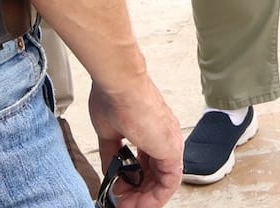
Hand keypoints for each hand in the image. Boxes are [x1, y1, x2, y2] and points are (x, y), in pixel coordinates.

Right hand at [87, 78, 182, 207]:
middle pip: (156, 175)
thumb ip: (112, 152)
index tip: (119, 188)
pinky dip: (155, 197)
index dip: (134, 179)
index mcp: (153, 130)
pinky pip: (169, 183)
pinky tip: (139, 204)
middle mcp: (165, 137)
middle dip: (137, 193)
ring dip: (144, 198)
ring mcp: (170, 143)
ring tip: (125, 205)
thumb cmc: (114, 97)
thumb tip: (109, 168)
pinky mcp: (171, 150)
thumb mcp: (109, 132)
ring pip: (164, 181)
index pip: (149, 162)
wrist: (119, 83)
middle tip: (121, 202)